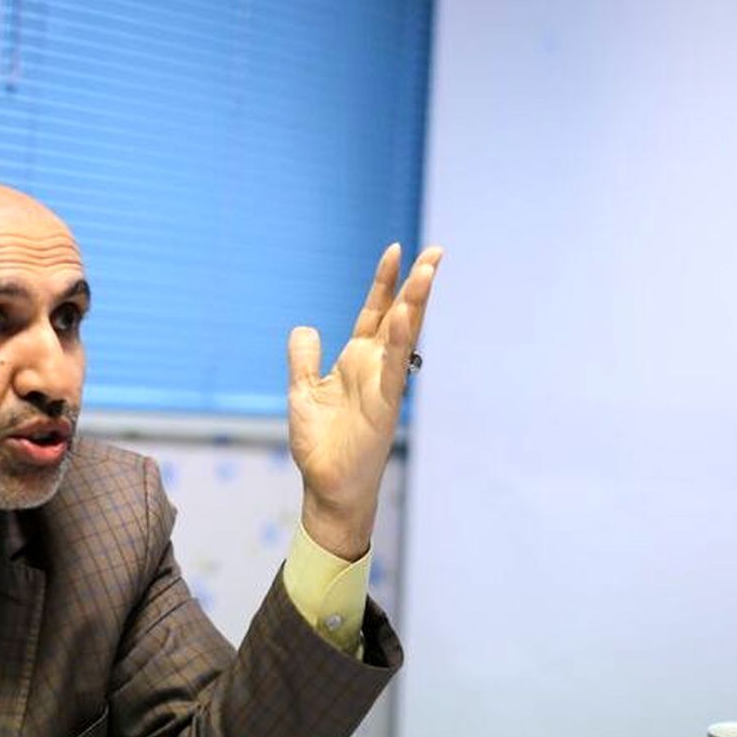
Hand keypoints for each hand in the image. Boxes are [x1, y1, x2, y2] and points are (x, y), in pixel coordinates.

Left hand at [287, 242, 442, 559]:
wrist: (326, 486)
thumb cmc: (320, 444)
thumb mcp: (302, 391)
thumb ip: (303, 358)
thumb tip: (307, 326)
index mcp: (357, 360)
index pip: (375, 312)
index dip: (385, 283)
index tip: (396, 251)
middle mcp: (375, 367)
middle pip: (399, 316)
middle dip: (416, 284)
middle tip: (435, 251)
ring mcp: (383, 385)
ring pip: (405, 337)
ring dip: (417, 303)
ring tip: (428, 270)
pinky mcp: (384, 407)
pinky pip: (395, 369)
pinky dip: (402, 343)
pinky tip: (407, 317)